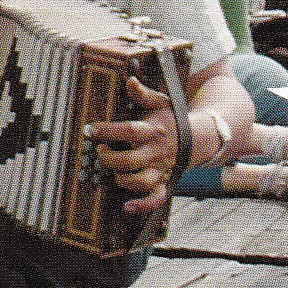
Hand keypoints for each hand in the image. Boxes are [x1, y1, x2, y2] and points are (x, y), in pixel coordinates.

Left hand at [87, 76, 184, 213]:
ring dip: (122, 179)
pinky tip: (127, 206)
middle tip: (100, 152)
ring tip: (113, 171)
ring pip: (140, 182)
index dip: (107, 131)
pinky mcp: (163, 182)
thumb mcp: (159, 103)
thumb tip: (130, 81)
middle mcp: (156, 153)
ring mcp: (160, 169)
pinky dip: (142, 205)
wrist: (197, 138)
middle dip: (109, 159)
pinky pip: (155, 198)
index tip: (90, 129)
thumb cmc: (170, 119)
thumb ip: (142, 94)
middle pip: (130, 161)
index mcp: (152, 132)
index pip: (129, 131)